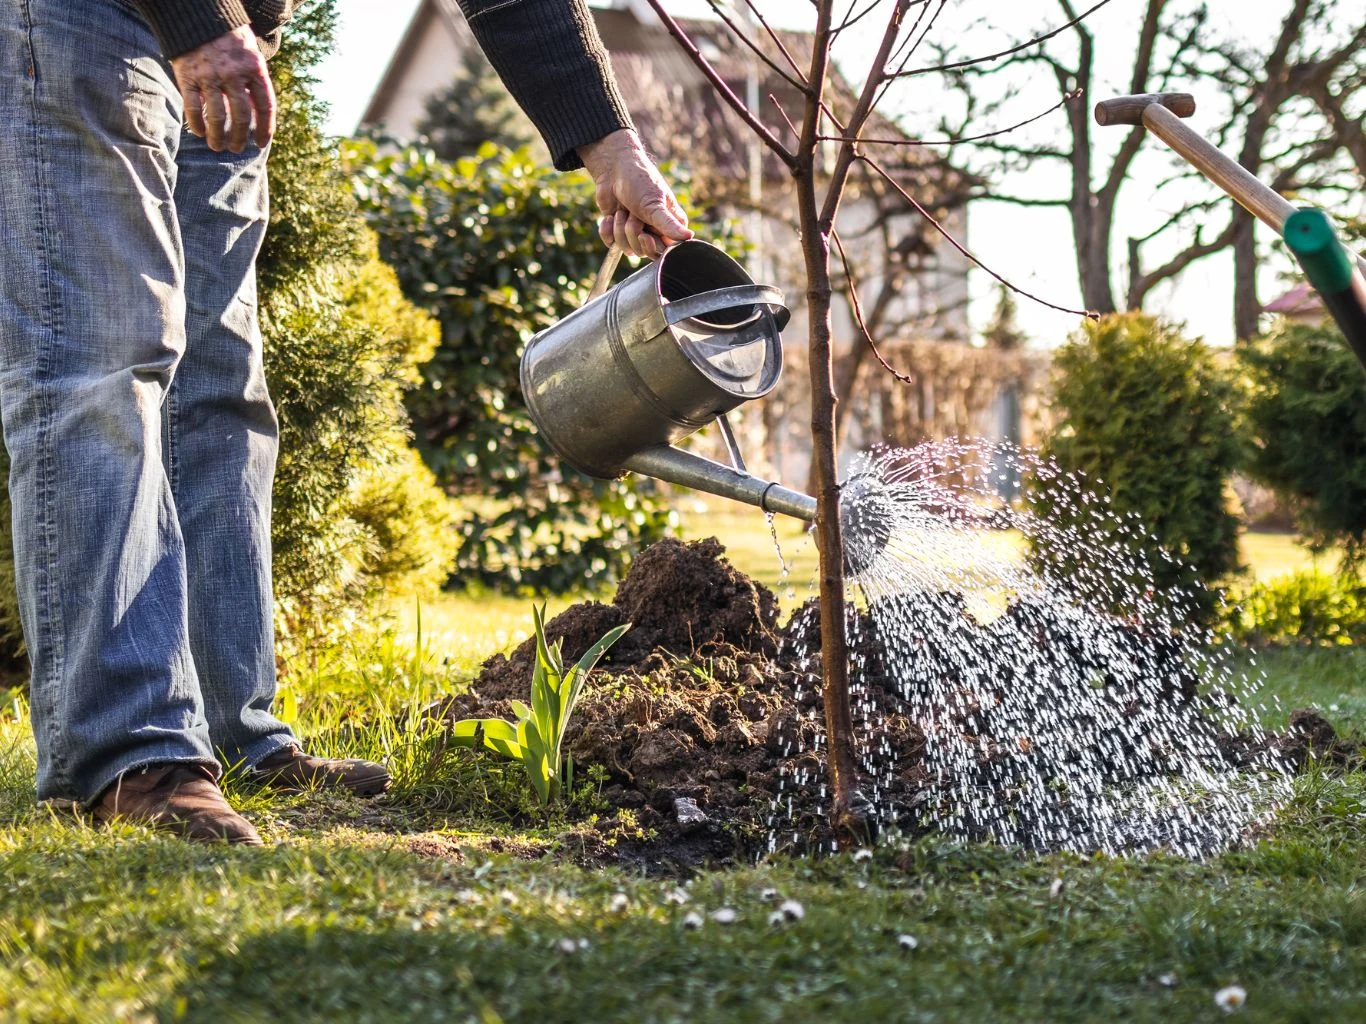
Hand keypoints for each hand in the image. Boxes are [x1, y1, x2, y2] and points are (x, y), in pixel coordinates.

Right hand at [170, 26, 275, 152]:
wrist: (198, 17)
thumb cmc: (229, 40)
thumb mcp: (250, 56)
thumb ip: (254, 82)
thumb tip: (258, 116)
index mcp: (255, 68)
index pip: (265, 107)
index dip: (265, 129)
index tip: (260, 144)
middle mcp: (234, 74)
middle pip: (241, 116)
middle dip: (239, 138)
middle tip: (236, 148)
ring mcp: (210, 75)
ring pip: (217, 117)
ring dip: (218, 137)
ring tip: (217, 146)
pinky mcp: (188, 76)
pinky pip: (193, 108)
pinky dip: (196, 124)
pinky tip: (199, 132)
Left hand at [578, 129, 693, 258]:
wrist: (613, 168)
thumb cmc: (640, 182)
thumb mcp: (655, 204)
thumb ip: (669, 224)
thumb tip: (689, 237)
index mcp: (669, 226)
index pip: (663, 251)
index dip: (651, 246)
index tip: (644, 235)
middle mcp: (654, 231)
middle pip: (643, 252)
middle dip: (633, 232)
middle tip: (632, 213)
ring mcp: (635, 232)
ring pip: (626, 248)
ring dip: (619, 227)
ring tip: (622, 210)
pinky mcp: (617, 230)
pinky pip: (610, 243)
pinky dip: (607, 229)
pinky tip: (610, 215)